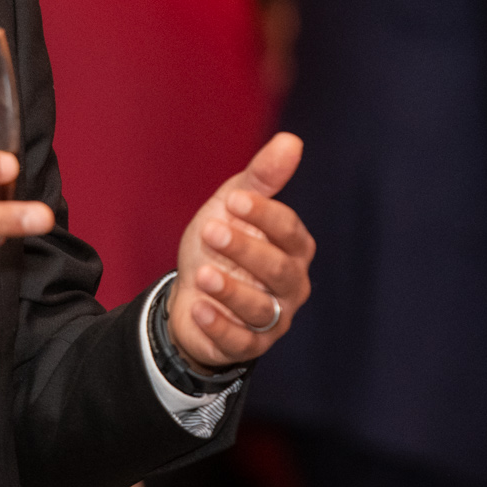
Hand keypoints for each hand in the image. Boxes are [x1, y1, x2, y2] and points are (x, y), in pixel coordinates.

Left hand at [167, 133, 313, 371]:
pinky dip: (219, 326)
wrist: (192, 292)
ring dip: (231, 291)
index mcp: (294, 248)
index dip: (265, 215)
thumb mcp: (234, 207)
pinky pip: (239, 341)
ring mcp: (273, 320)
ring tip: (202, 273)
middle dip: (245, 249)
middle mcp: (291, 285)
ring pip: (261, 309)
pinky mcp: (249, 346)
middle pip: (278, 270)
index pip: (290, 231)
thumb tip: (291, 140)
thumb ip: (262, 177)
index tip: (234, 199)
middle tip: (210, 230)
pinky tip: (199, 308)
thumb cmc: (220, 245)